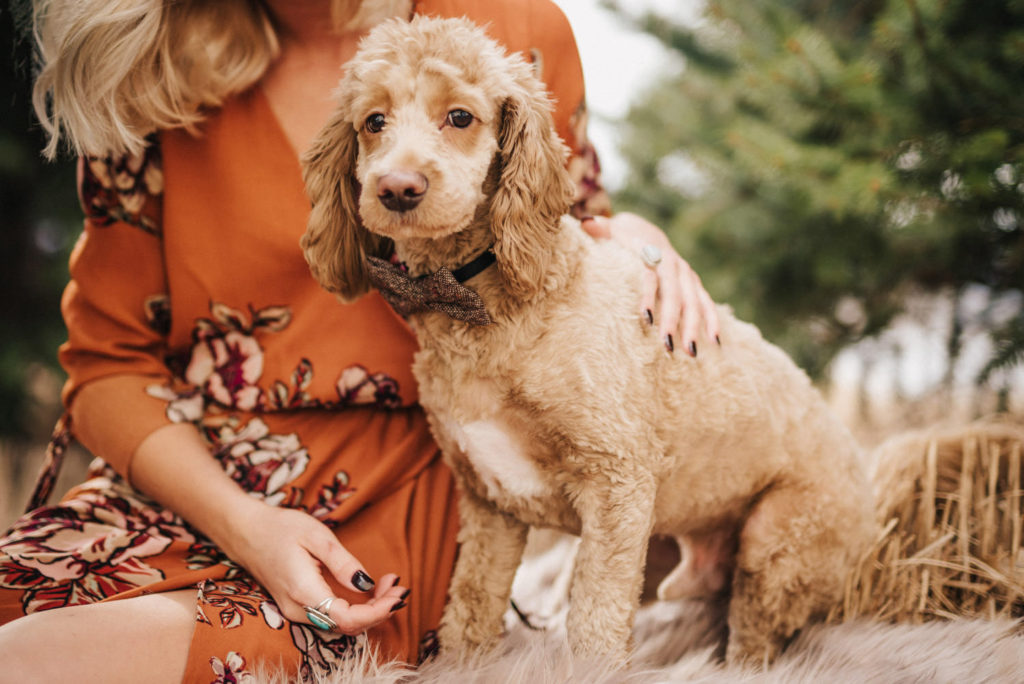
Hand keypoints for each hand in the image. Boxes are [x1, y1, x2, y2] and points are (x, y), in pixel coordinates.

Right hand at [220, 500, 407, 634]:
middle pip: (347, 626)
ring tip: (389, 585)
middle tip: (398, 585)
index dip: (378, 611)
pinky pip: (331, 617)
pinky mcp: (297, 607)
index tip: (398, 593)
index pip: (347, 618)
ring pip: (340, 625)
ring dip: (369, 611)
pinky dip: (355, 608)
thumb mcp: (317, 535)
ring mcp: (295, 612)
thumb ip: (342, 562)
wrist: (245, 531)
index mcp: (304, 591)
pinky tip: (369, 590)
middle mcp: (298, 609)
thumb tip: (367, 584)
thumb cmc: (280, 528)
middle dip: (379, 610)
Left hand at [581, 212, 719, 355]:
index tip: (645, 318)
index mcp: (654, 252)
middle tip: (668, 345)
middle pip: (676, 294)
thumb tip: (587, 224)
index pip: (651, 276)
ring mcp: (686, 275)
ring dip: (694, 327)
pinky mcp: (694, 284)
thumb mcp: (613, 230)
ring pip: (694, 302)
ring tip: (691, 352)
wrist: (648, 232)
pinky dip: (713, 320)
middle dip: (673, 320)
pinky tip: (715, 342)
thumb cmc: (624, 238)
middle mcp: (674, 264)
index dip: (649, 296)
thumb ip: (602, 229)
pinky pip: (707, 303)